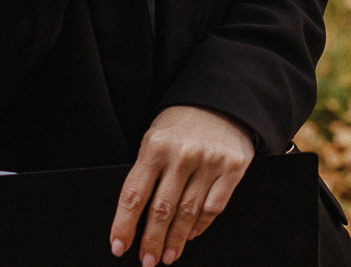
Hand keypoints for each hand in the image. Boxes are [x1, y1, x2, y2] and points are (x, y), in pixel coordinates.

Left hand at [110, 106, 254, 265]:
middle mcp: (181, 155)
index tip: (118, 246)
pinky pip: (213, 208)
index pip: (134, 194)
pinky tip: (191, 235)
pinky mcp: (232, 169)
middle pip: (161, 210)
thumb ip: (147, 171)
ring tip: (167, 256)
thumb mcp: (155, 137)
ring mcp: (208, 162)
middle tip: (146, 261)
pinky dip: (200, 226)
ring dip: (175, 241)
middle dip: (151, 241)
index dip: (124, 225)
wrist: (220, 100)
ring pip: (187, 214)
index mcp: (155, 146)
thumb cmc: (181, 122)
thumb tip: (136, 215)